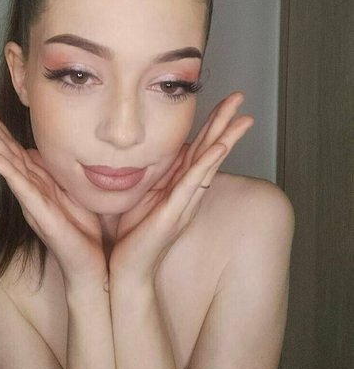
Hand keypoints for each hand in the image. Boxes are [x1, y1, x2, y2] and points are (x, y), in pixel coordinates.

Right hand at [0, 97, 107, 289]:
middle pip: (3, 149)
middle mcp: (31, 187)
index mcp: (38, 178)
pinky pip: (23, 189)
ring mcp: (33, 200)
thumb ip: (59, 169)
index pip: (12, 146)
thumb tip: (49, 147)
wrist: (94, 263)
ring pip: (7, 164)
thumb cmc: (84, 227)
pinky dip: (8, 171)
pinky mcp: (42, 215)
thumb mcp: (74, 187)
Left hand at [109, 91, 254, 283]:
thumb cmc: (130, 234)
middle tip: (240, 98)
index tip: (223, 103)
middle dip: (225, 123)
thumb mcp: (138, 194)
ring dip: (225, 138)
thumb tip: (142, 151)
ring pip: (208, 163)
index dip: (212, 126)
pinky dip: (207, 164)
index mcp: (177, 185)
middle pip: (210, 150)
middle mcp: (186, 192)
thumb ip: (147, 174)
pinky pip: (193, 184)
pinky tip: (219, 147)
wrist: (126, 270)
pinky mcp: (174, 213)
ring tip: (242, 118)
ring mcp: (183, 202)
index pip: (198, 149)